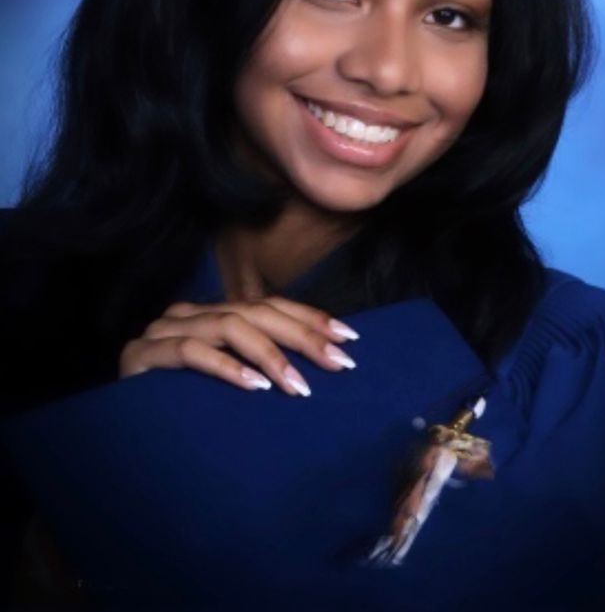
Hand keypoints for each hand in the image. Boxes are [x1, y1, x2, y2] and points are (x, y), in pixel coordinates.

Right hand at [119, 297, 358, 395]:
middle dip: (302, 336)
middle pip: (256, 312)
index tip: (348, 338)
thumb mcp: (232, 380)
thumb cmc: (186, 406)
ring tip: (299, 386)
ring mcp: (165, 331)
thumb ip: (262, 362)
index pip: (270, 305)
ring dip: (270, 356)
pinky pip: (191, 353)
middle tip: (338, 362)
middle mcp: (191, 314)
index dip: (310, 318)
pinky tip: (253, 387)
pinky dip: (226, 368)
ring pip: (228, 327)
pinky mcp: (142, 355)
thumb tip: (323, 360)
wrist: (122, 432)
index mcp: (214, 313)